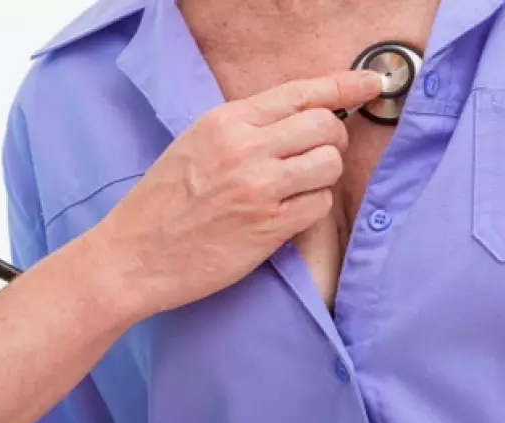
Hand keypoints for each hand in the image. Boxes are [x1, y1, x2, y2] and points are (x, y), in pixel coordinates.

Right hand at [85, 69, 383, 319]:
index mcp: (224, 121)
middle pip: (326, 126)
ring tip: (293, 191)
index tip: (370, 85)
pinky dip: (310, 209)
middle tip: (312, 157)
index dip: (344, 87)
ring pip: (329, 164)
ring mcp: (258, 187)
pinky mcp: (268, 226)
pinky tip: (283, 216)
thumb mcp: (193, 146)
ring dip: (321, 178)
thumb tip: (299, 118)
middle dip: (331, 141)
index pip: (300, 93)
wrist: (133, 255)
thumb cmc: (160, 204)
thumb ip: (242, 128)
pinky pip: (319, 206)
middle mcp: (244, 148)